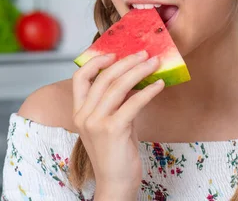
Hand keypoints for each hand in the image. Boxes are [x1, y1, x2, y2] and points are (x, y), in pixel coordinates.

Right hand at [72, 51, 164, 198]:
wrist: (115, 184)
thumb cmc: (116, 154)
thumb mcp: (112, 123)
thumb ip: (117, 102)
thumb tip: (134, 78)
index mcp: (79, 112)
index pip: (80, 78)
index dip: (95, 61)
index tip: (114, 53)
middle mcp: (84, 116)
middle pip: (103, 78)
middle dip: (126, 62)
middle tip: (144, 54)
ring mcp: (96, 123)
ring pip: (118, 87)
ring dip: (139, 71)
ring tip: (154, 63)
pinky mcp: (113, 130)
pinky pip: (133, 103)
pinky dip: (148, 91)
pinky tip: (159, 85)